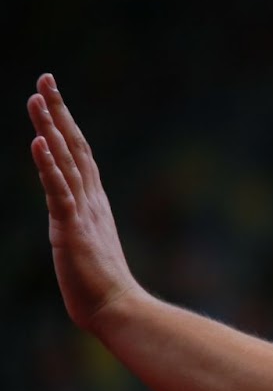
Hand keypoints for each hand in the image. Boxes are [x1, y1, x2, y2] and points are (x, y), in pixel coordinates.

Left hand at [28, 74, 142, 329]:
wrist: (119, 310)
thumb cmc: (105, 291)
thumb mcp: (90, 251)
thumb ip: (85, 233)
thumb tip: (83, 234)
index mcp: (93, 205)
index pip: (79, 155)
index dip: (66, 124)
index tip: (53, 97)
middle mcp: (90, 201)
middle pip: (73, 147)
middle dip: (58, 111)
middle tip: (45, 79)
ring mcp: (81, 213)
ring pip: (64, 161)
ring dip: (50, 128)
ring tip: (36, 98)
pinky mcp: (71, 228)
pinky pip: (57, 190)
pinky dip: (48, 164)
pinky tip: (39, 141)